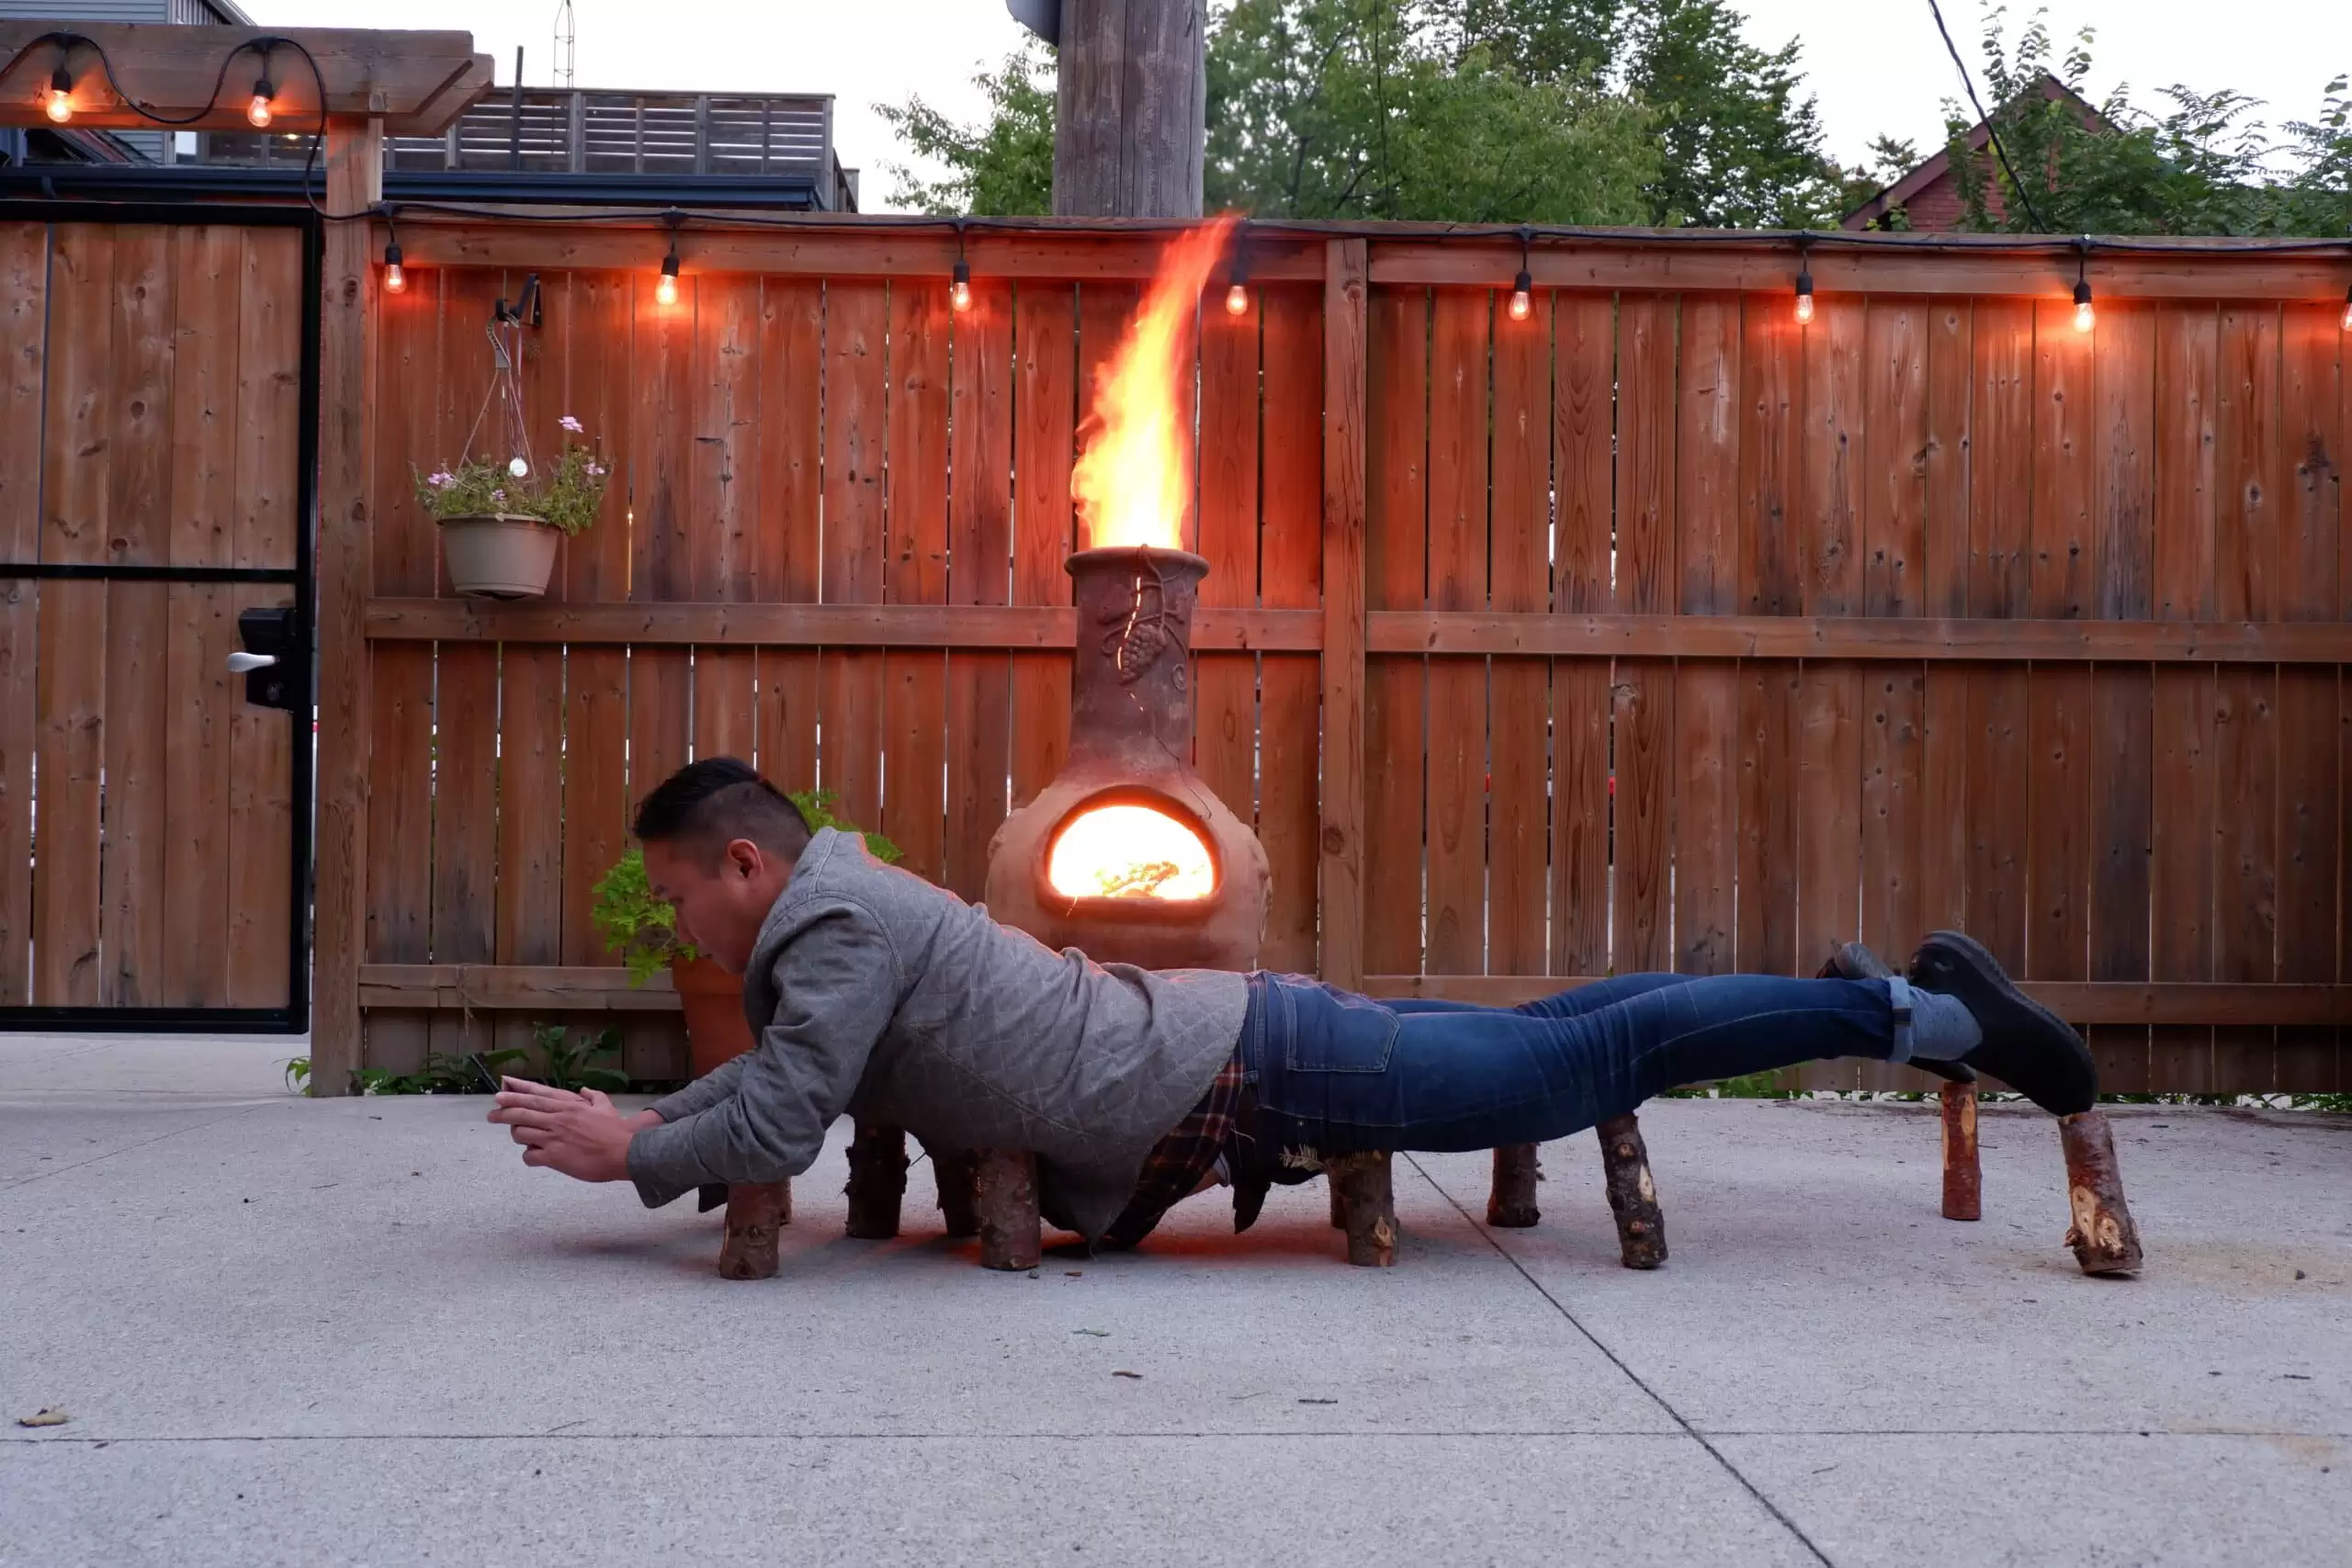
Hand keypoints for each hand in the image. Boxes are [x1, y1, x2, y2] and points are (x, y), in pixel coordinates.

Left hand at [487, 1078, 648, 1182]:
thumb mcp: (606, 1106)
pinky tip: (534, 1156)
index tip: (501, 1091)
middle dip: (503, 1112)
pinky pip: (530, 1155)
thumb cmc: (616, 1130)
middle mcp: (558, 1118)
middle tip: (492, 1114)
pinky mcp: (554, 1156)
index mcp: (568, 1105)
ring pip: (522, 1133)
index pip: (536, 1095)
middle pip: (522, 1112)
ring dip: (517, 1135)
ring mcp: (554, 1137)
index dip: (516, 1092)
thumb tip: (585, 1089)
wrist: (624, 1152)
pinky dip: (528, 1155)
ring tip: (518, 1136)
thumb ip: (594, 1096)